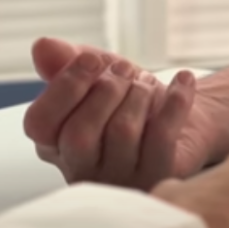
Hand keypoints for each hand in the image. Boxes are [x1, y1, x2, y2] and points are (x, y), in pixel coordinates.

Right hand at [23, 38, 221, 190]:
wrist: (188, 122)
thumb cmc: (132, 100)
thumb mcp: (97, 74)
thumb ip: (66, 61)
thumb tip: (42, 47)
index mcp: (55, 144)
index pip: (40, 123)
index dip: (64, 86)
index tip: (92, 59)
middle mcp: (81, 168)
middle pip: (79, 134)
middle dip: (105, 90)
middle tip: (126, 70)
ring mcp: (120, 180)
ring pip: (122, 133)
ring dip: (139, 94)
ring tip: (148, 82)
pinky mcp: (158, 177)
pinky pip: (162, 137)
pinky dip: (176, 100)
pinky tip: (183, 80)